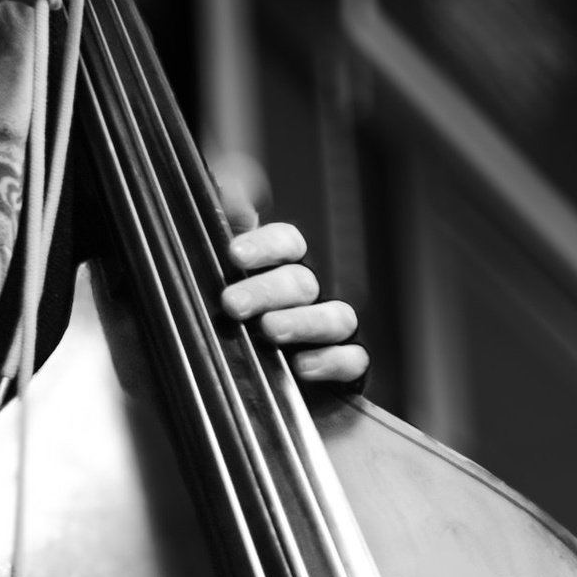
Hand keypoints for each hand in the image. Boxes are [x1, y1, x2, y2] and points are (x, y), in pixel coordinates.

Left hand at [220, 221, 366, 389]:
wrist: (246, 380)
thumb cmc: (239, 311)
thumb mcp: (223, 268)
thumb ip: (229, 221)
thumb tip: (232, 195)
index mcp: (285, 266)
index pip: (286, 243)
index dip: (264, 246)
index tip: (235, 255)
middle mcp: (313, 295)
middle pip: (301, 282)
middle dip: (266, 291)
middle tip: (233, 303)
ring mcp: (333, 330)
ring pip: (335, 318)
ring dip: (303, 322)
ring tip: (269, 330)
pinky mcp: (346, 365)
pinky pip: (353, 360)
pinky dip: (332, 361)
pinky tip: (301, 366)